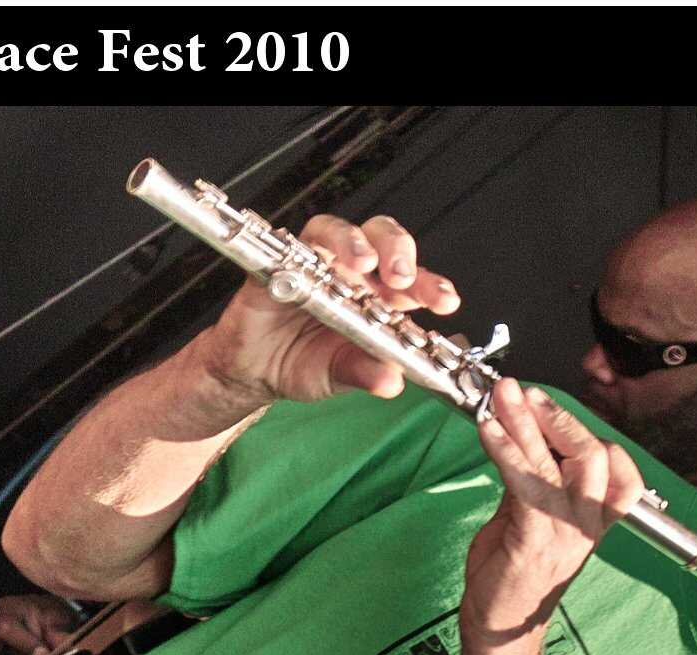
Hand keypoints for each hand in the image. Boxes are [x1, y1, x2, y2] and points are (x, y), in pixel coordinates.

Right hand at [194, 213, 462, 407]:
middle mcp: (353, 274)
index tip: (444, 302)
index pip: (412, 283)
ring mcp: (319, 263)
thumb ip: (363, 374)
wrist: (251, 371)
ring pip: (344, 231)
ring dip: (355, 242)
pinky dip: (308, 251)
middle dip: (398, 252)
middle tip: (400, 277)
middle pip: (385, 241)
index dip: (431, 287)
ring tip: (362, 265)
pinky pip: (297, 243)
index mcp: (378, 300)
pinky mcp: (283, 260)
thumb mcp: (336, 376)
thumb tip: (391, 381)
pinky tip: (315, 267)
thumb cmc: (300, 366)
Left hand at [461, 381, 646, 654]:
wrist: (497, 633)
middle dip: (558, 418)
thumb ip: (532, 485)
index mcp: (595, 522)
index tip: (552, 412)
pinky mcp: (533, 541)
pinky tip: (487, 430)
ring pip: (559, 464)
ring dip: (526, 423)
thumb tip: (521, 442)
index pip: (620, 471)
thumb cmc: (510, 578)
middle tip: (525, 392)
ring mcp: (564, 534)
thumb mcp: (526, 522)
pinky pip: (525, 485)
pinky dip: (505, 450)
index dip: (592, 436)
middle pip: (593, 457)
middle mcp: (587, 526)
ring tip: (503, 395)